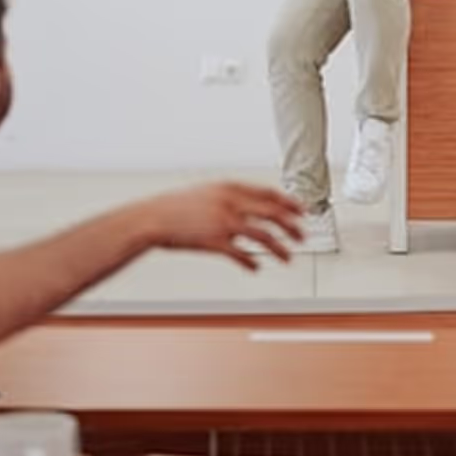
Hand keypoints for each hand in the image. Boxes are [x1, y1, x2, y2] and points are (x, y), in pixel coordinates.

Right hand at [138, 182, 305, 270]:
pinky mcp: (215, 241)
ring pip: (263, 235)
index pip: (269, 193)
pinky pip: (241, 254)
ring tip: (287, 257)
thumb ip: (230, 198)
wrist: (152, 218)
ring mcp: (224, 222)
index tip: (302, 211)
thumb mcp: (207, 193)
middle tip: (303, 236)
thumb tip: (250, 207)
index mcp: (230, 188)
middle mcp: (231, 202)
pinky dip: (251, 262)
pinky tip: (256, 267)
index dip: (289, 203)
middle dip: (292, 225)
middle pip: (273, 213)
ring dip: (279, 248)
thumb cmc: (176, 207)